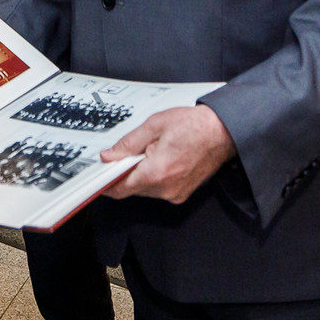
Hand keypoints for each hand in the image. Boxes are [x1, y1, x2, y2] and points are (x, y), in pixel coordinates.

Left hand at [100, 105, 236, 203]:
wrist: (223, 132)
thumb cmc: (193, 126)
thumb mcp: (154, 125)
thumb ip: (128, 143)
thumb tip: (109, 156)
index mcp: (157, 172)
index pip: (121, 188)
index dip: (106, 183)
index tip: (97, 176)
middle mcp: (166, 188)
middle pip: (131, 188)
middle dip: (123, 173)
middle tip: (124, 153)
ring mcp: (176, 193)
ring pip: (144, 189)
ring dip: (139, 174)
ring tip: (149, 151)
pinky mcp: (182, 193)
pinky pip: (158, 189)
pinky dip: (152, 177)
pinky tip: (158, 159)